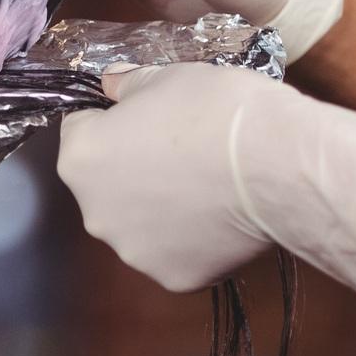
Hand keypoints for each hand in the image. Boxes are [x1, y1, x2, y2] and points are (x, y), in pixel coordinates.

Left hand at [56, 62, 355, 307]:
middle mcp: (94, 213)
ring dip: (160, 208)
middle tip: (181, 152)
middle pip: (106, 184)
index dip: (112, 119)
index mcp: (79, 159)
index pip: (80, 130)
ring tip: (206, 186)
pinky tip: (221, 217)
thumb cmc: (215, 110)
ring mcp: (133, 251)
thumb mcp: (164, 77)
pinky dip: (193, 239)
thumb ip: (126, 86)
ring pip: (138, 223)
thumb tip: (109, 87)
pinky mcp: (174, 278)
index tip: (146, 116)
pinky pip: (176, 252)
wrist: (276, 163)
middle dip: (133, 169)